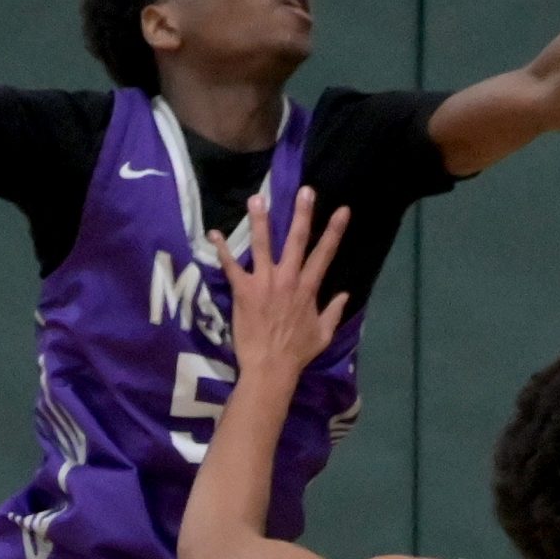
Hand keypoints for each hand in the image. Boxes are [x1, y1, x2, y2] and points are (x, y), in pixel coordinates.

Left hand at [213, 187, 351, 382]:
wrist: (271, 368)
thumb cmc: (297, 354)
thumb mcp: (323, 335)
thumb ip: (334, 312)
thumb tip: (345, 295)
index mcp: (308, 288)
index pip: (325, 253)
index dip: (335, 231)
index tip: (342, 209)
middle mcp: (288, 279)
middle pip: (297, 240)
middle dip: (302, 213)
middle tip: (304, 190)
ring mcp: (264, 283)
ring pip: (262, 244)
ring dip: (260, 220)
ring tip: (257, 199)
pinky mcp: (244, 291)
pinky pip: (231, 266)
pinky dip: (222, 250)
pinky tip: (214, 233)